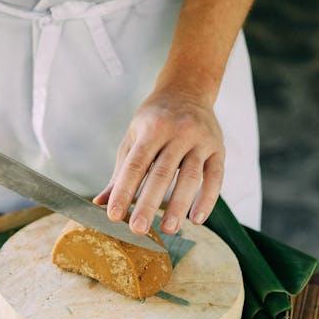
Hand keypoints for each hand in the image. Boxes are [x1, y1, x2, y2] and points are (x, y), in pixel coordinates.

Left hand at [94, 87, 224, 235]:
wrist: (187, 89)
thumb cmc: (155, 120)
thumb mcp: (133, 138)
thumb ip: (120, 172)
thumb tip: (100, 203)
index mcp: (151, 129)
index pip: (135, 165)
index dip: (124, 190)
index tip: (114, 215)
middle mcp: (177, 132)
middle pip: (162, 173)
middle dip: (149, 204)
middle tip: (138, 230)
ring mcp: (200, 140)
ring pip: (190, 177)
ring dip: (179, 206)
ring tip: (168, 229)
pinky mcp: (218, 149)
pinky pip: (215, 177)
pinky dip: (207, 199)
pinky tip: (197, 219)